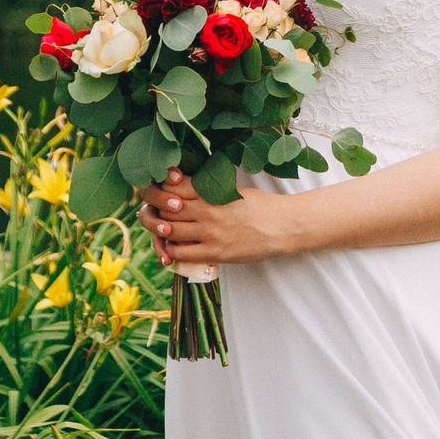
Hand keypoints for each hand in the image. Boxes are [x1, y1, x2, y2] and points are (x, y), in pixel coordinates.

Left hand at [134, 168, 294, 266]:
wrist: (283, 227)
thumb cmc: (260, 206)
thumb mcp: (233, 189)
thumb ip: (209, 188)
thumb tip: (184, 186)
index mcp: (213, 191)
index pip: (176, 185)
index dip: (162, 186)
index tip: (160, 188)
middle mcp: (208, 210)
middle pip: (167, 207)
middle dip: (157, 207)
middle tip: (157, 209)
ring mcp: (210, 233)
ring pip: (169, 230)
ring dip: (161, 229)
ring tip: (163, 227)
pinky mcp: (215, 252)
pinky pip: (180, 252)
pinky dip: (170, 249)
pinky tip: (172, 246)